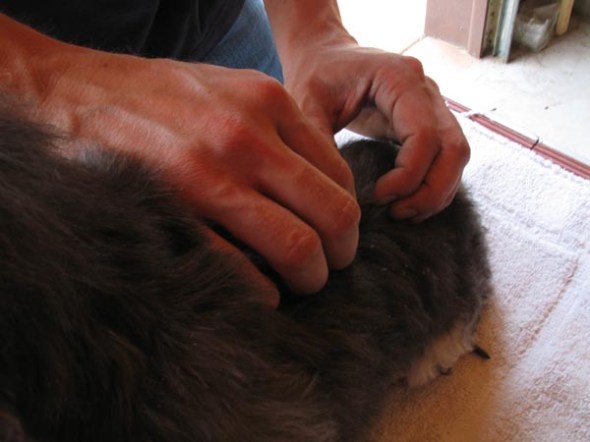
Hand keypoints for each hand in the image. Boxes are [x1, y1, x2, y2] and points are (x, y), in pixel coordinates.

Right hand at [26, 38, 359, 299]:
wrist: (73, 91)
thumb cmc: (159, 94)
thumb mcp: (231, 88)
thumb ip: (280, 128)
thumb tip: (320, 179)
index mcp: (268, 102)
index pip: (341, 175)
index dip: (347, 215)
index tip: (337, 233)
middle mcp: (247, 138)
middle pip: (333, 215)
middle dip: (342, 254)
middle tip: (332, 267)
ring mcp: (210, 177)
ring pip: (297, 248)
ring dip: (310, 278)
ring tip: (301, 283)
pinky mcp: (174, 213)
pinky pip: (238, 271)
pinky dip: (262, 293)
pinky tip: (261, 293)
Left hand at [281, 41, 469, 220]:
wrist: (326, 56)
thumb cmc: (316, 75)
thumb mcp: (306, 104)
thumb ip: (318, 141)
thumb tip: (336, 191)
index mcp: (399, 78)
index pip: (425, 135)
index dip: (408, 175)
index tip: (378, 197)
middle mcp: (425, 89)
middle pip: (453, 149)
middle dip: (431, 191)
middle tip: (397, 214)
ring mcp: (432, 105)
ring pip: (456, 156)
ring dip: (436, 192)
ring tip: (402, 214)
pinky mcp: (428, 121)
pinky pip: (446, 158)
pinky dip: (434, 185)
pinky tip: (408, 203)